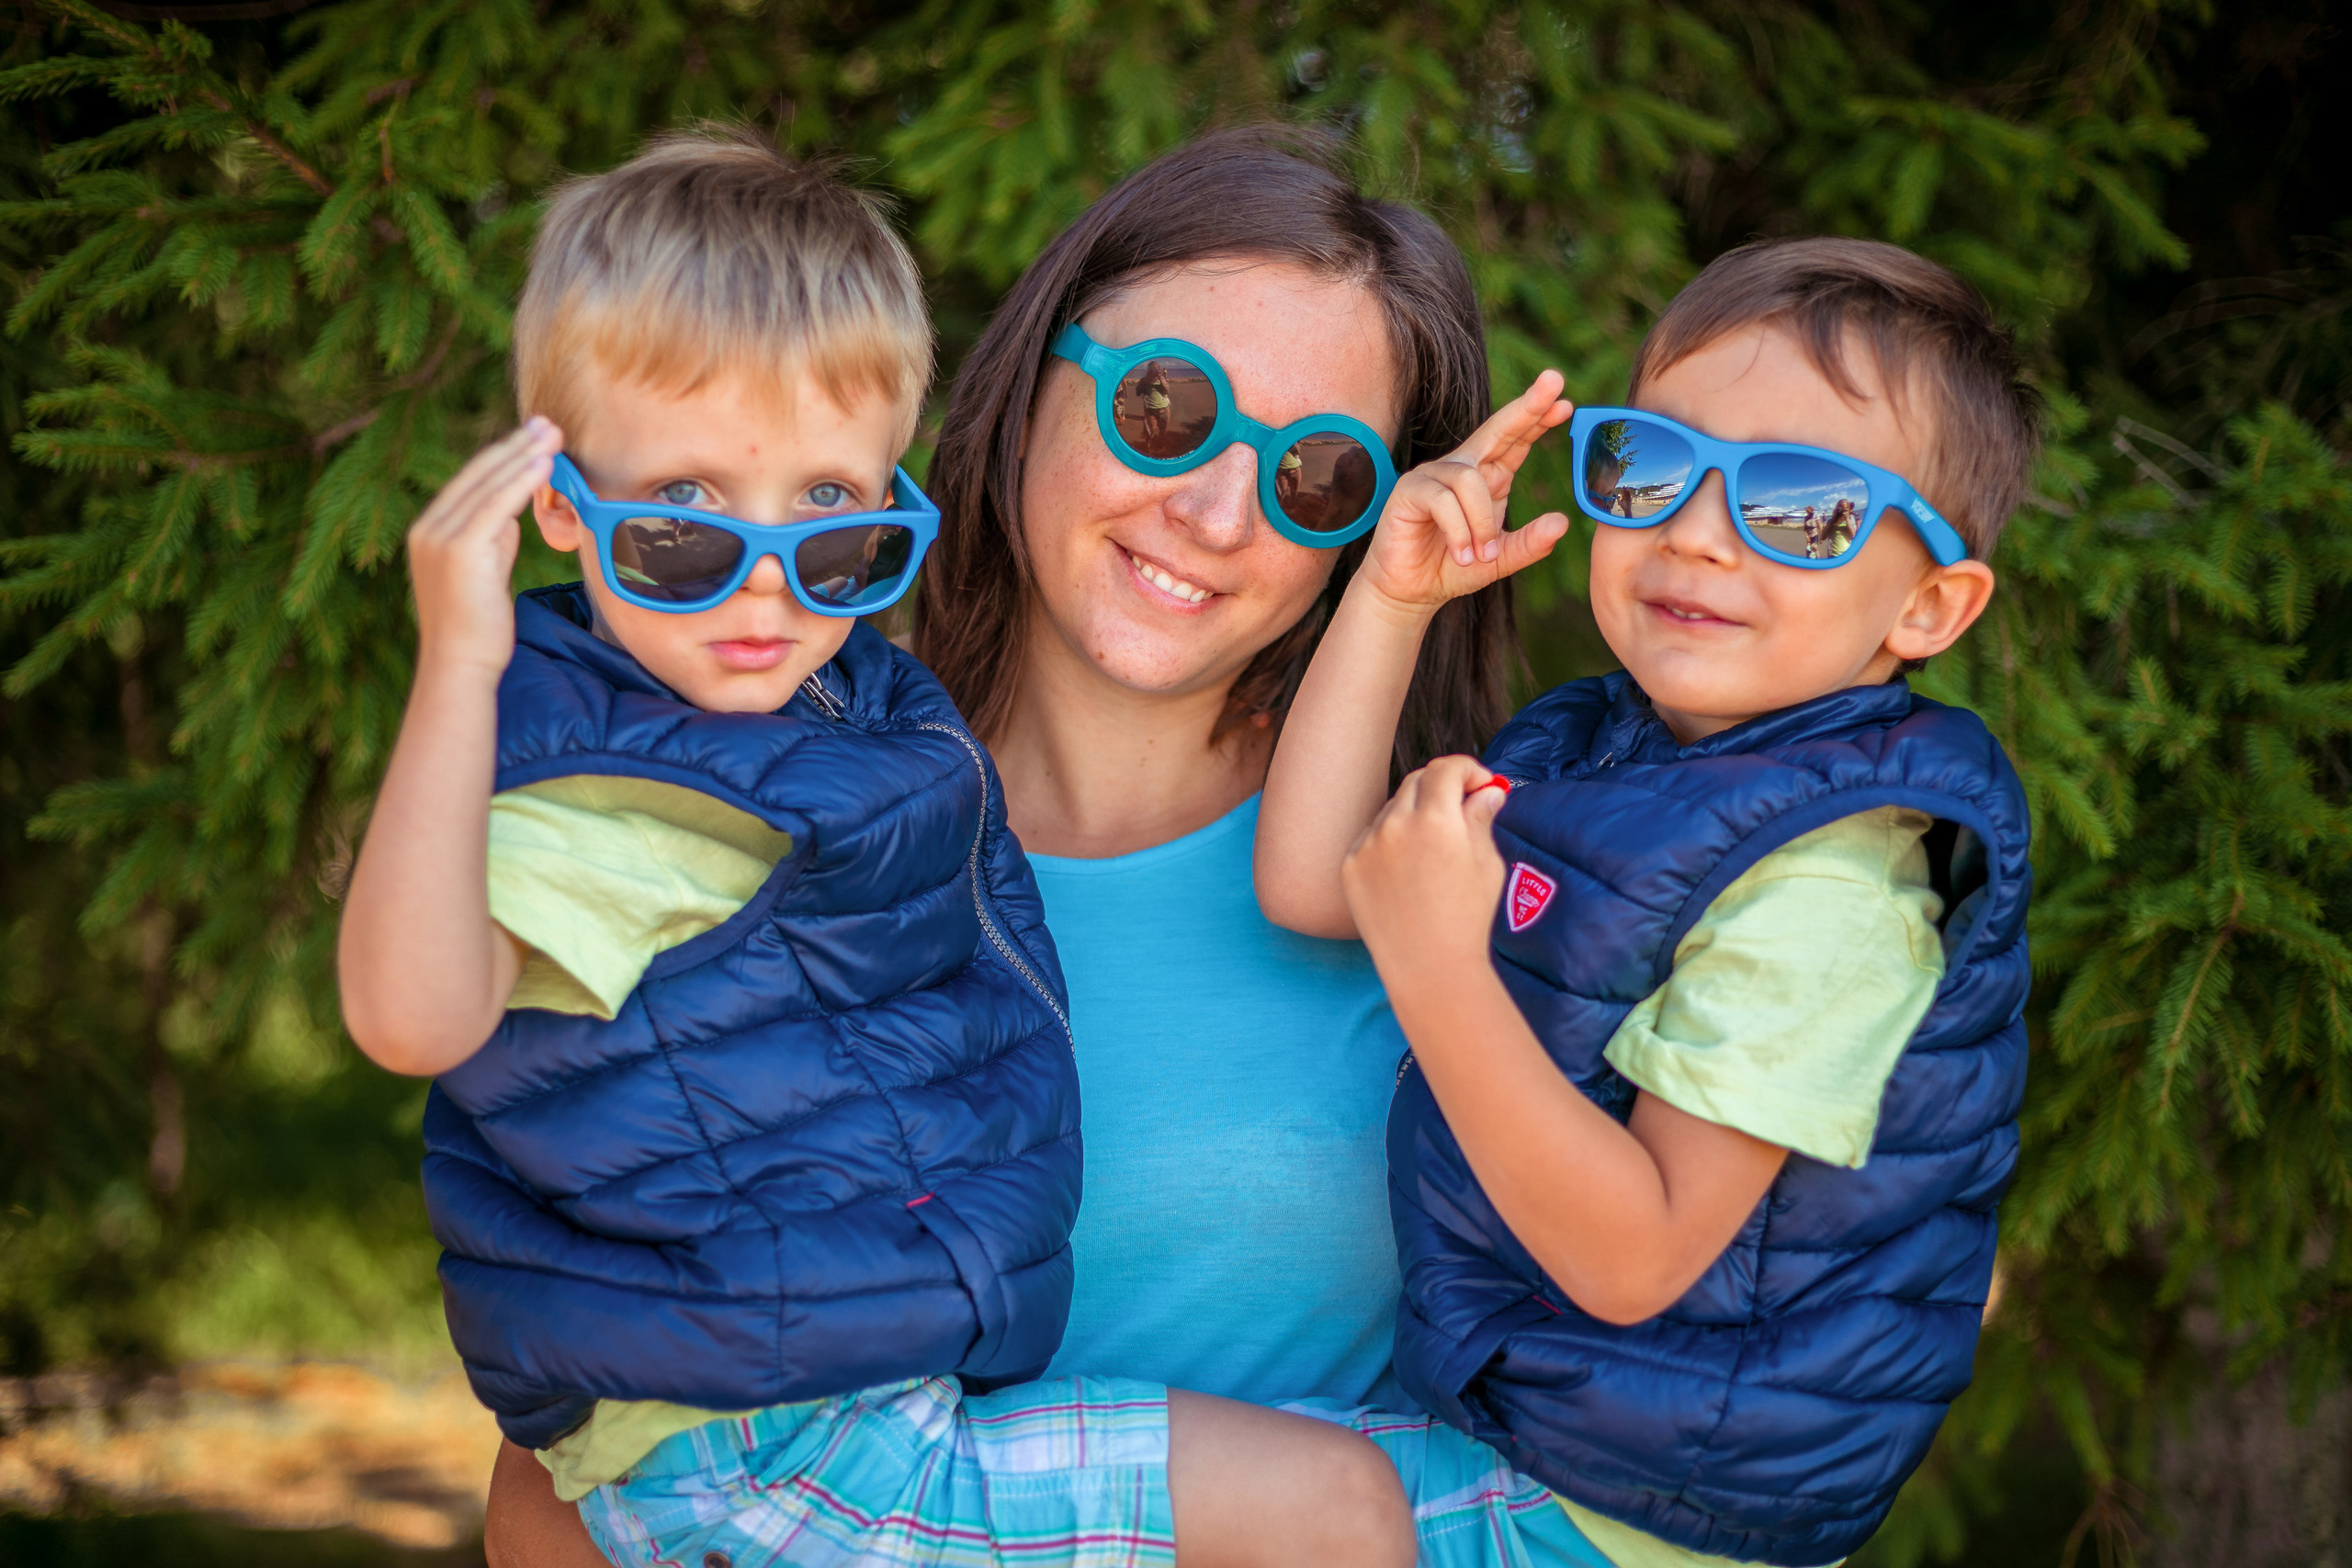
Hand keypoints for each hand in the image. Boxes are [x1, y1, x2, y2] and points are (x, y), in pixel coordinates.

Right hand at [406, 416, 563, 680]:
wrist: (460, 665)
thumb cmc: (477, 626)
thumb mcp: (485, 571)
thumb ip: (493, 539)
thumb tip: (511, 513)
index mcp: (429, 531)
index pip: (470, 483)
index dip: (503, 456)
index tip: (533, 437)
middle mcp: (427, 528)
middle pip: (477, 475)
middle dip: (516, 446)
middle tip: (549, 423)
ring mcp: (438, 538)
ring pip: (486, 485)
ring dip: (522, 456)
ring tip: (552, 435)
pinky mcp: (457, 550)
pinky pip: (493, 506)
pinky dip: (519, 481)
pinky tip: (541, 464)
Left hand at [1341, 756, 1511, 978]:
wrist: (1429, 967)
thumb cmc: (1466, 918)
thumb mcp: (1486, 863)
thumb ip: (1481, 818)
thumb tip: (1487, 792)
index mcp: (1436, 819)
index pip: (1447, 769)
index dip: (1468, 769)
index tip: (1480, 784)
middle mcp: (1395, 824)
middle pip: (1417, 781)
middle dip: (1442, 787)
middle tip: (1461, 807)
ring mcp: (1367, 844)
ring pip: (1393, 809)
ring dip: (1415, 814)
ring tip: (1435, 851)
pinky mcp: (1350, 865)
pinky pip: (1372, 837)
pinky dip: (1390, 840)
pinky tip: (1408, 871)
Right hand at [1354, 372, 1572, 616]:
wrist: (1410, 592)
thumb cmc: (1453, 568)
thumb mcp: (1500, 559)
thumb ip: (1530, 543)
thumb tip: (1562, 522)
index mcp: (1488, 477)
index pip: (1516, 440)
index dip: (1538, 418)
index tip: (1567, 403)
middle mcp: (1461, 468)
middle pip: (1497, 429)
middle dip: (1526, 406)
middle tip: (1553, 379)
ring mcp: (1433, 475)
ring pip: (1470, 481)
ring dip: (1481, 523)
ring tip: (1480, 555)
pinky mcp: (1409, 490)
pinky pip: (1443, 500)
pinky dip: (1458, 531)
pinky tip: (1461, 554)